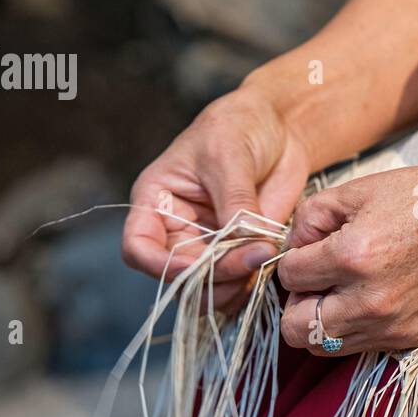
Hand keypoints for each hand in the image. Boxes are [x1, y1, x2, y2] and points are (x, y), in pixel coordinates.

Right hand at [121, 84, 311, 308]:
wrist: (279, 127)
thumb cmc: (239, 127)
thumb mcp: (229, 157)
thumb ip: (235, 202)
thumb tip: (245, 244)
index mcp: (157, 202)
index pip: (139, 249)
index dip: (161, 266)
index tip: (196, 266)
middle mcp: (178, 230)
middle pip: (181, 276)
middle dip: (215, 276)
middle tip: (254, 257)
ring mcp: (210, 245)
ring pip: (210, 289)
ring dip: (235, 286)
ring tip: (265, 258)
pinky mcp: (241, 252)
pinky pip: (240, 284)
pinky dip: (254, 283)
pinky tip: (272, 263)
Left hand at [276, 164, 417, 354]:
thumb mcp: (359, 191)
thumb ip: (310, 218)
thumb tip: (292, 248)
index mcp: (352, 257)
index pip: (288, 277)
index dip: (292, 261)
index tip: (311, 251)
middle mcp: (369, 300)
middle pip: (295, 329)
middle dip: (297, 303)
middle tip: (316, 282)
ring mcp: (392, 325)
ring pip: (324, 347)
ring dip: (323, 320)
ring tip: (342, 292)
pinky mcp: (412, 338)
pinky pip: (362, 346)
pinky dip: (356, 327)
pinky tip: (372, 298)